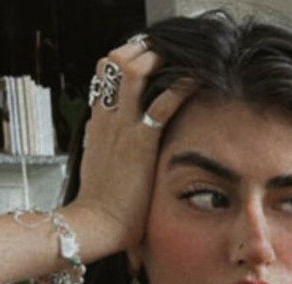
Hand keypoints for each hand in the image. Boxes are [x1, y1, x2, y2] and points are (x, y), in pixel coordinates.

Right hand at [67, 39, 193, 255]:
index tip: (145, 65)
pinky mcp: (141, 141)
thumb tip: (106, 144)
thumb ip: (103, 149)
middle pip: (114, 61)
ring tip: (179, 61)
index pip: (104, 77)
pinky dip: (181, 87)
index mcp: (97, 124)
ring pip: (133, 69)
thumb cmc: (101, 207)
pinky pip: (162, 102)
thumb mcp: (98, 168)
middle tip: (164, 54)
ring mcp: (122, 126)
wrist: (96, 224)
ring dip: (158, 60)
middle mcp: (107, 117)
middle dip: (140, 51)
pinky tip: (195, 82)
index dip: (124, 63)